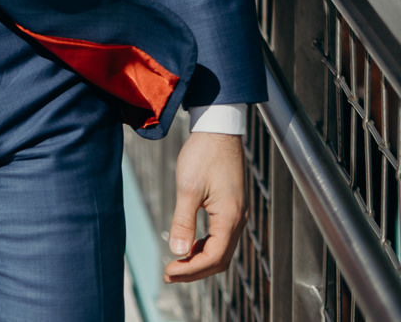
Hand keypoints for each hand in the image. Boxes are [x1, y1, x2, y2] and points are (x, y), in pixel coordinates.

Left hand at [164, 131, 246, 281]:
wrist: (218, 131)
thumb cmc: (203, 155)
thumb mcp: (188, 188)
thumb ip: (183, 221)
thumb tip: (178, 251)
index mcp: (230, 218)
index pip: (213, 257)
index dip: (191, 269)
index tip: (169, 272)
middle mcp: (237, 220)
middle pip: (220, 259)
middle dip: (195, 271)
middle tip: (169, 275)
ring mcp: (236, 214)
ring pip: (221, 250)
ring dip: (199, 261)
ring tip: (176, 265)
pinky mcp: (230, 208)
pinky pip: (220, 237)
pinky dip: (204, 247)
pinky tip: (188, 246)